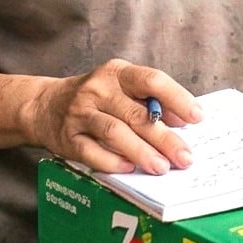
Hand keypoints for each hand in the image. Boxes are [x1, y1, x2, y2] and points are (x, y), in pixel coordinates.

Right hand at [25, 59, 200, 173]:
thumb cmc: (96, 98)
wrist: (44, 105)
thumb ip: (151, 101)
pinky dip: (111, 161)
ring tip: (161, 168)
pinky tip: (128, 170)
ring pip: (115, 133)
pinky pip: (91, 151)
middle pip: (137, 114)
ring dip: (141, 152)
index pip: (152, 80)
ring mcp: (81, 113)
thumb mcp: (122, 88)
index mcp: (118, 73)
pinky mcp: (68, 137)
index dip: (177, 98)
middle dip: (165, 138)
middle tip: (185, 157)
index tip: (198, 117)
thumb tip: (183, 120)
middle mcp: (98, 89)